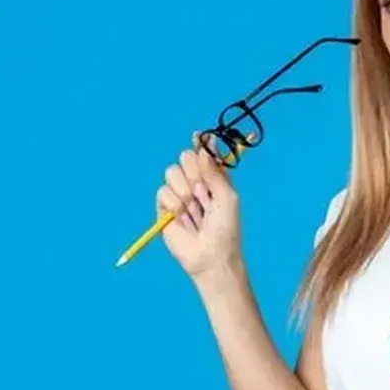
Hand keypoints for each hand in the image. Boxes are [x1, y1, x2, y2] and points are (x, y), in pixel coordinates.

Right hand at [156, 133, 241, 279]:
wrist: (210, 255)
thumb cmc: (225, 228)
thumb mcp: (228, 196)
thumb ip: (215, 171)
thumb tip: (205, 145)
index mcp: (213, 178)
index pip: (203, 153)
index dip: (200, 143)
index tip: (198, 135)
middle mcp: (195, 183)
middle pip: (185, 157)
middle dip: (195, 172)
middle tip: (204, 193)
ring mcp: (179, 194)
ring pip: (172, 172)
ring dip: (186, 192)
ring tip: (195, 212)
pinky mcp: (164, 207)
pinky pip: (162, 191)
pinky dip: (175, 205)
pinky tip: (183, 219)